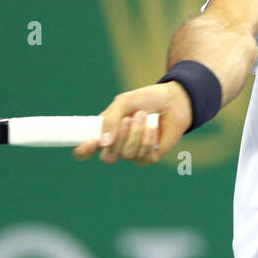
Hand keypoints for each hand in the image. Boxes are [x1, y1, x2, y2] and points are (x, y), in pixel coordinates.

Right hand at [72, 82, 192, 166]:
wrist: (173, 100)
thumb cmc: (145, 100)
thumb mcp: (123, 102)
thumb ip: (110, 119)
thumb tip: (103, 142)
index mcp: (105, 132)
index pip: (86, 150)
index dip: (83, 151)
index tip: (91, 142)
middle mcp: (117, 146)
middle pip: (107, 157)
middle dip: (118, 138)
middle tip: (128, 119)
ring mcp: (133, 152)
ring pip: (127, 154)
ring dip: (136, 133)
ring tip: (144, 116)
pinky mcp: (150, 156)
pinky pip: (143, 156)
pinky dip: (148, 138)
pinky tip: (154, 127)